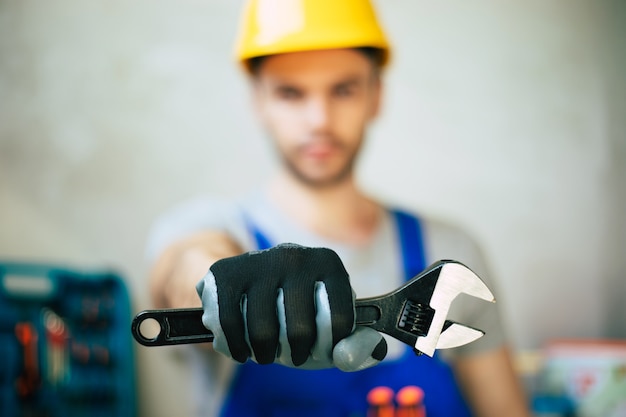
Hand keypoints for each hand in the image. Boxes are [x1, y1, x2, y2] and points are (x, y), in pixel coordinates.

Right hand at [195, 243, 386, 370]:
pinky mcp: (226, 273)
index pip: (339, 320)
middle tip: (292, 354)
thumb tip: (374, 351)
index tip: (320, 351)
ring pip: (263, 331)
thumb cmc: (296, 304)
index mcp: (328, 263)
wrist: (246, 275)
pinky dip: (237, 348)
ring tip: (267, 353)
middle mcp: (296, 255)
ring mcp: (260, 261)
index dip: (330, 347)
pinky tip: (243, 351)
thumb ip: (355, 341)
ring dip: (265, 355)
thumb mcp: (328, 318)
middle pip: (300, 330)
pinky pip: (230, 325)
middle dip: (296, 354)